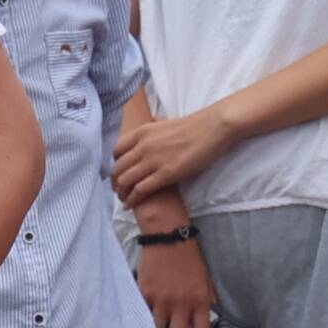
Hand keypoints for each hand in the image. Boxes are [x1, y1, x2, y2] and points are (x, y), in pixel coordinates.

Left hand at [108, 104, 240, 208]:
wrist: (212, 128)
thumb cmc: (195, 126)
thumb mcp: (166, 122)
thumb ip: (156, 125)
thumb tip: (154, 121)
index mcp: (142, 132)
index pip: (117, 151)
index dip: (115, 164)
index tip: (118, 173)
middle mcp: (142, 146)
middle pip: (118, 168)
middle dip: (115, 182)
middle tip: (118, 191)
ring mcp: (152, 161)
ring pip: (125, 181)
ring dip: (121, 193)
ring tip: (123, 200)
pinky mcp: (165, 175)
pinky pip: (140, 190)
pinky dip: (131, 200)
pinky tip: (129, 206)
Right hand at [136, 227, 213, 327]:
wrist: (168, 236)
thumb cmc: (190, 257)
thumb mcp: (206, 279)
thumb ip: (207, 299)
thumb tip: (208, 315)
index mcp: (200, 303)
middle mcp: (181, 305)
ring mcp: (161, 301)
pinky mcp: (145, 294)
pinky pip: (143, 315)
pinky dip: (143, 324)